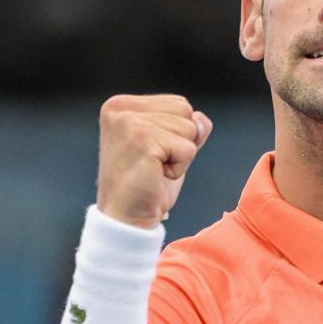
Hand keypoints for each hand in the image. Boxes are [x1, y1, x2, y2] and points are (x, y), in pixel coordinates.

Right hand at [96, 94, 211, 228]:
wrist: (126, 219)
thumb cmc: (147, 182)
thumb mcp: (170, 145)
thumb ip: (188, 125)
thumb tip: (201, 120)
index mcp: (121, 105)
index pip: (179, 104)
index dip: (177, 133)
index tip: (152, 153)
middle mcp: (120, 109)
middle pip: (186, 111)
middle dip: (180, 141)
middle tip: (154, 163)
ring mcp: (130, 123)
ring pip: (190, 129)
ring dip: (180, 156)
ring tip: (154, 169)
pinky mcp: (142, 140)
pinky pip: (188, 150)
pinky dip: (179, 169)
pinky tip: (155, 176)